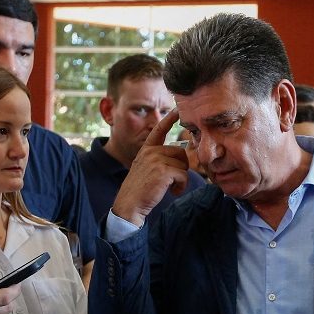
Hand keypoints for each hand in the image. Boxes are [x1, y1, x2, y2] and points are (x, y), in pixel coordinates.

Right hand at [111, 108, 188, 226]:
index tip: (178, 109)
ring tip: (171, 187)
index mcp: (146, 149)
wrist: (129, 204)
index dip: (170, 118)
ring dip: (181, 178)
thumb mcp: (146, 169)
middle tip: (173, 180)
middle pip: (180, 152)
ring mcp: (156, 160)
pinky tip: (173, 192)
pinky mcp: (163, 171)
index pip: (159, 129)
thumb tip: (181, 155)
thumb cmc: (140, 190)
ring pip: (183, 164)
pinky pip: (183, 175)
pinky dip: (181, 186)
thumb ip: (159, 159)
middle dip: (181, 167)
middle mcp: (150, 151)